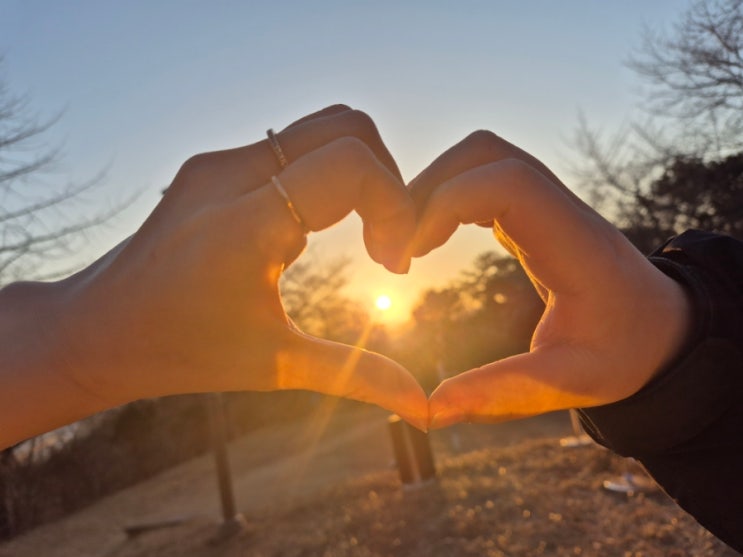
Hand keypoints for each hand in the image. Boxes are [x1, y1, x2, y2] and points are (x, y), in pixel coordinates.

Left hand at [47, 106, 426, 432]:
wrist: (96, 330)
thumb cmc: (180, 352)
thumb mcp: (274, 366)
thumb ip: (357, 376)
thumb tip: (423, 404)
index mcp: (244, 226)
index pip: (351, 164)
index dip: (395, 205)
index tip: (390, 264)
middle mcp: (228, 176)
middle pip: (347, 126)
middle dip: (388, 179)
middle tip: (384, 240)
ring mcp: (216, 163)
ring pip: (322, 127)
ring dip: (360, 173)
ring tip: (361, 234)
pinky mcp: (212, 165)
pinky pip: (293, 146)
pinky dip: (327, 176)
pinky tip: (317, 228)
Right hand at [410, 131, 691, 427]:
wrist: (662, 330)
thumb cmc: (623, 354)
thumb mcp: (570, 383)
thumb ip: (502, 393)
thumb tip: (429, 411)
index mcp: (574, 241)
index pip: (506, 181)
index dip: (446, 203)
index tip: (412, 255)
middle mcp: (560, 209)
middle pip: (483, 153)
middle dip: (427, 187)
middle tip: (398, 248)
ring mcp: (546, 204)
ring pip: (478, 159)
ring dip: (431, 190)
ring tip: (406, 245)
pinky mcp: (533, 213)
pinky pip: (481, 181)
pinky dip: (445, 200)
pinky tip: (429, 241)